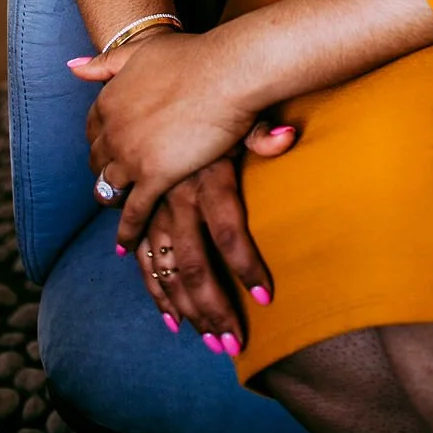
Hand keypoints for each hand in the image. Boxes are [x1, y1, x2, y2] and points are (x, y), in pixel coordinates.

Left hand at [69, 28, 259, 246]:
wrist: (226, 71)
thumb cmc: (194, 56)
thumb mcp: (142, 50)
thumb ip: (107, 62)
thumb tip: (71, 66)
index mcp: (109, 100)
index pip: (93, 127)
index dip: (101, 138)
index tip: (110, 146)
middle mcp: (112, 130)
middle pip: (98, 159)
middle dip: (104, 168)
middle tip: (116, 178)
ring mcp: (130, 156)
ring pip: (110, 187)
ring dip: (113, 199)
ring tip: (118, 209)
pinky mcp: (154, 178)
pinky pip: (133, 212)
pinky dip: (127, 230)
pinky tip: (125, 243)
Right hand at [132, 122, 296, 355]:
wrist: (164, 87)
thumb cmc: (215, 103)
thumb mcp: (238, 115)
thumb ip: (262, 133)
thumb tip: (290, 135)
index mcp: (204, 176)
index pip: (227, 230)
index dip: (246, 264)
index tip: (266, 297)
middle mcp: (176, 198)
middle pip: (192, 265)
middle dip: (214, 308)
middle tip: (234, 345)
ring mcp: (154, 209)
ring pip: (167, 271)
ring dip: (189, 310)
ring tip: (213, 343)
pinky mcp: (142, 213)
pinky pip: (144, 261)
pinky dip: (156, 292)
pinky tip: (173, 321)